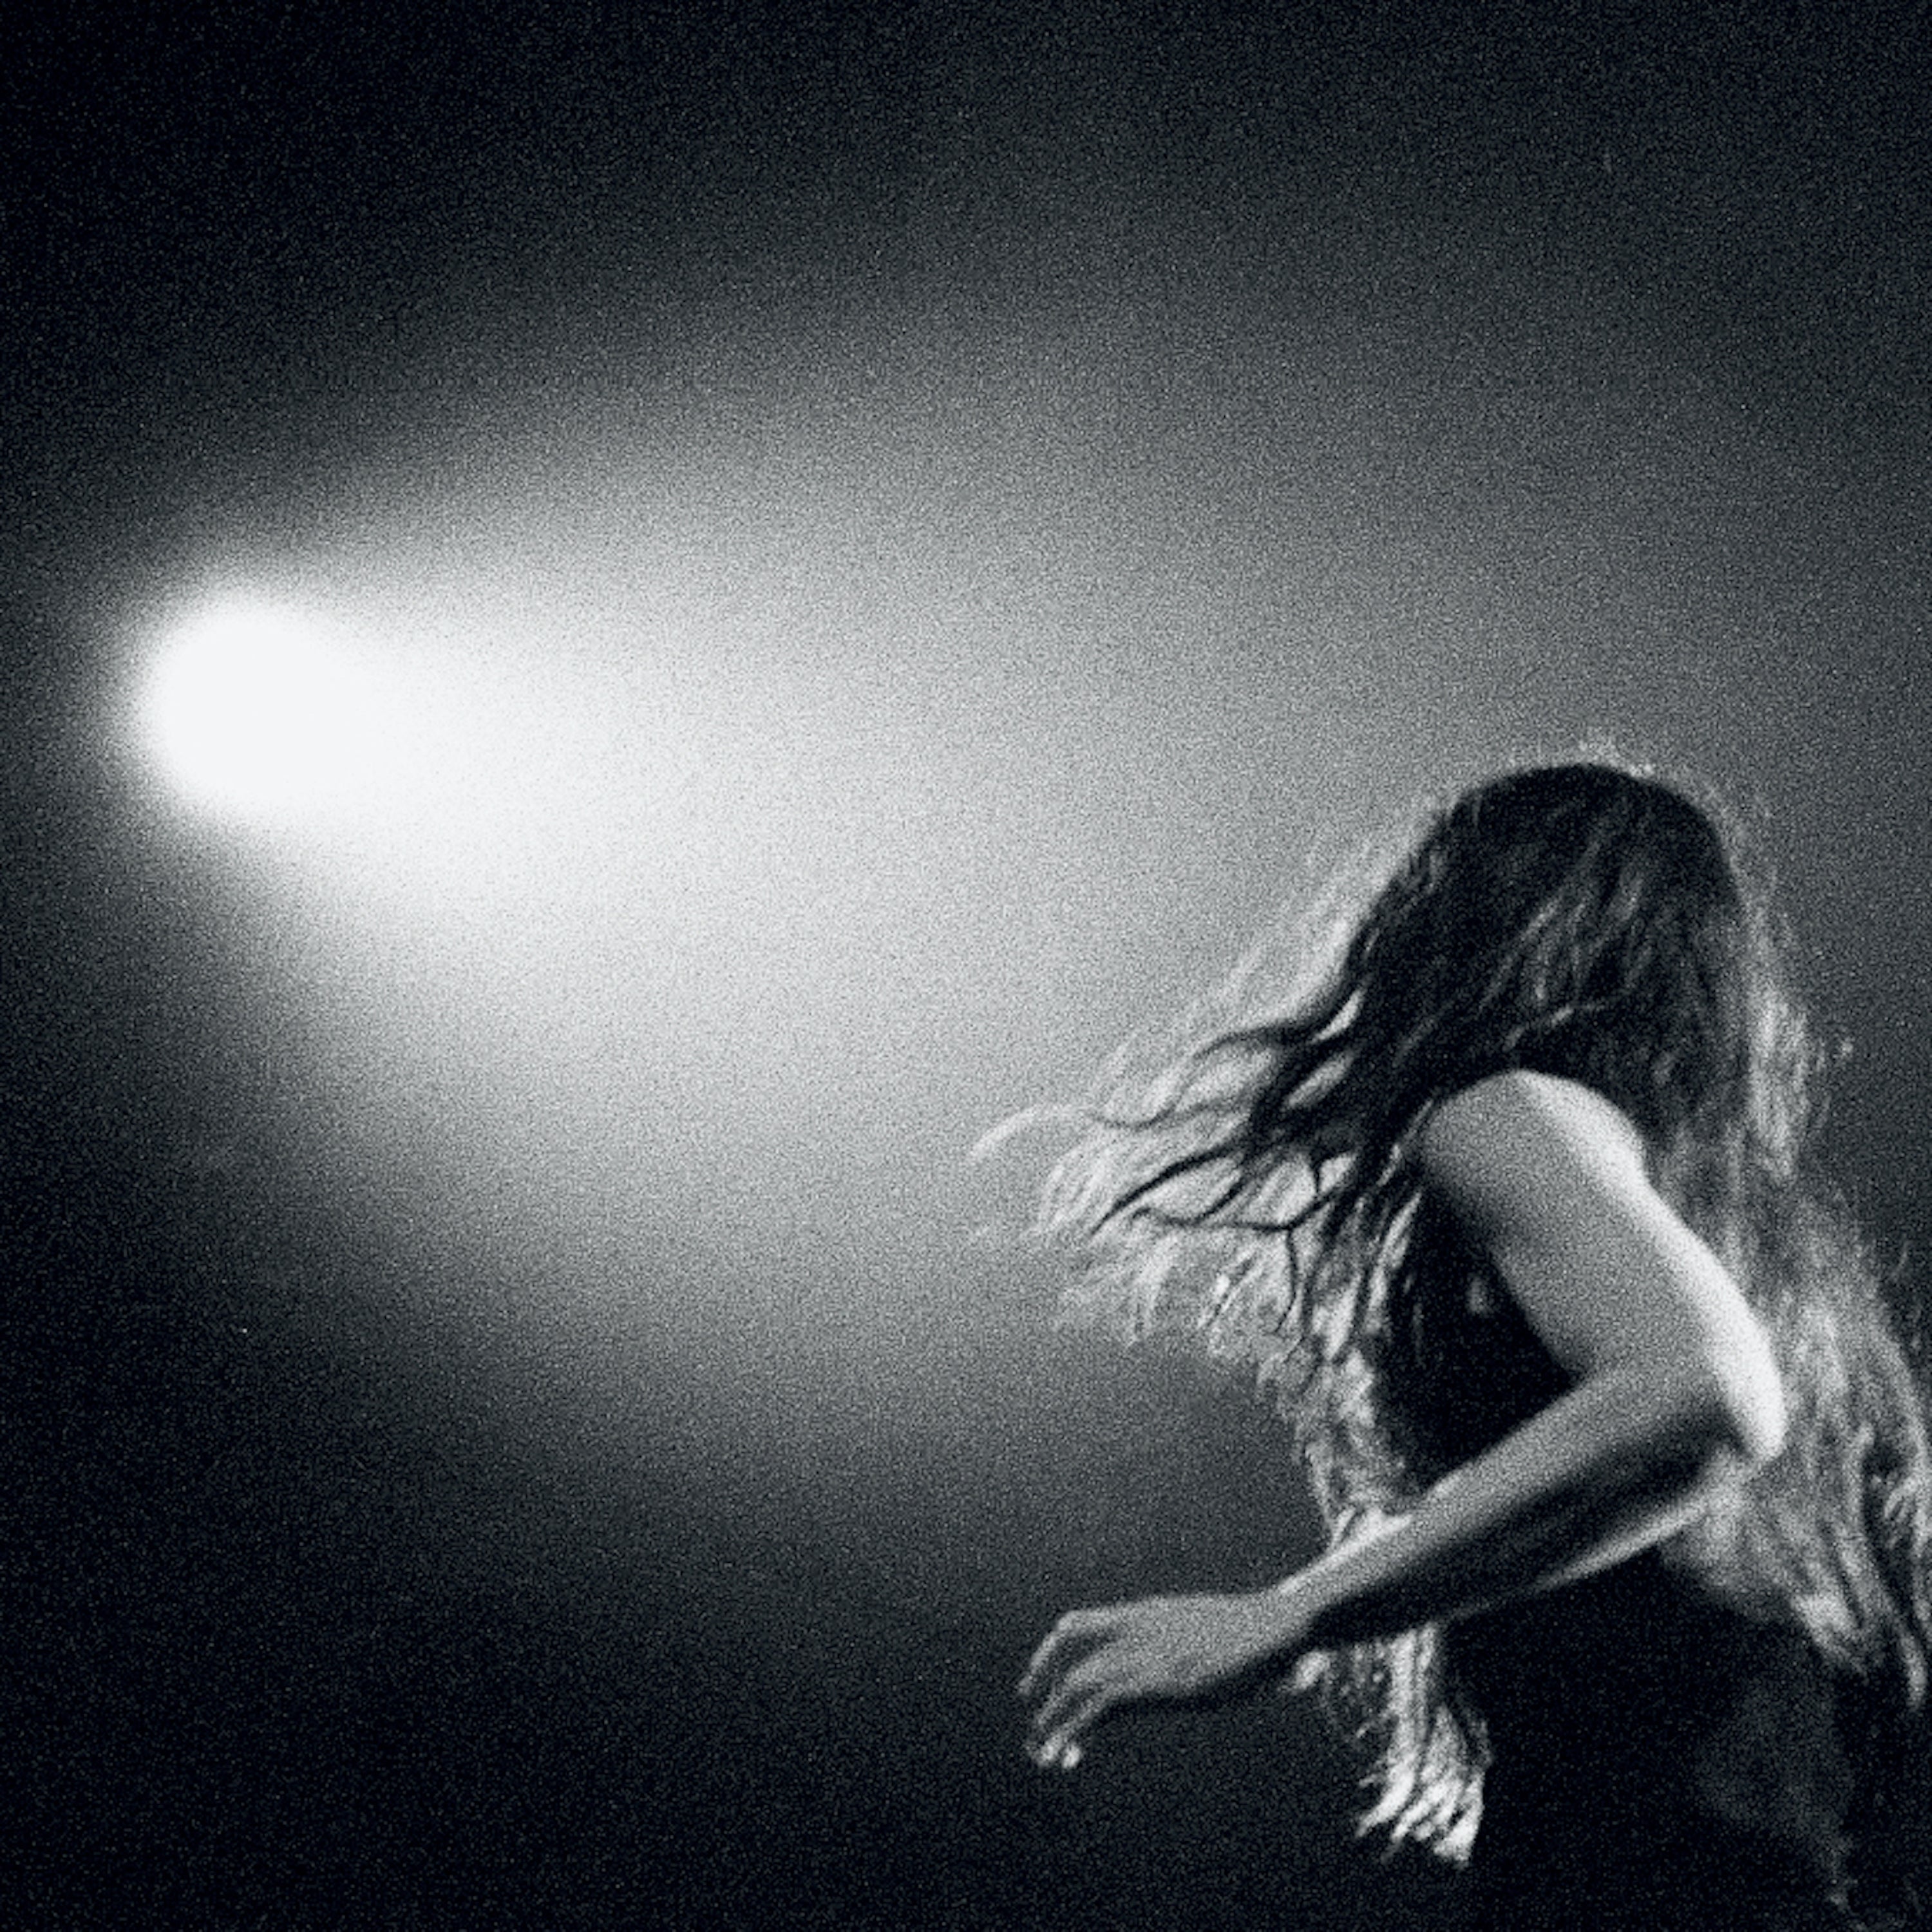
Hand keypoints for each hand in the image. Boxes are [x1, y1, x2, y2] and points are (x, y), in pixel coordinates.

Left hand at [1017, 1587, 1308, 1771]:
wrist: (1272, 1626)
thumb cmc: (1248, 1632)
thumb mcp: (1202, 1628)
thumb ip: (1182, 1642)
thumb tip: (1187, 1658)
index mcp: (1143, 1614)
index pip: (1078, 1624)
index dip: (1052, 1651)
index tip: (1037, 1679)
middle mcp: (1134, 1631)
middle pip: (1070, 1657)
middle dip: (1045, 1691)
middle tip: (1035, 1727)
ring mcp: (1144, 1656)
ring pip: (1078, 1684)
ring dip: (1053, 1719)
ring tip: (1041, 1752)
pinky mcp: (1155, 1684)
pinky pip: (1098, 1708)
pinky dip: (1074, 1731)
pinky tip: (1064, 1755)